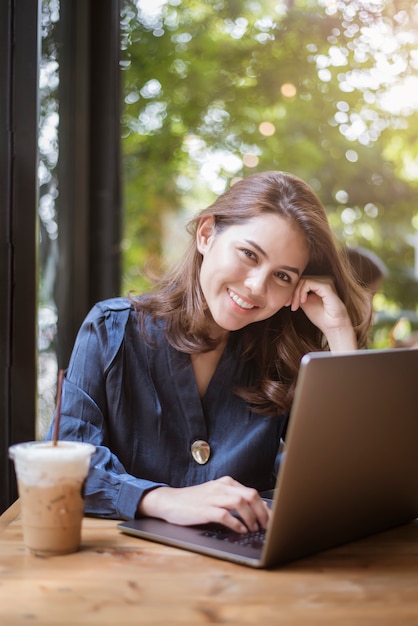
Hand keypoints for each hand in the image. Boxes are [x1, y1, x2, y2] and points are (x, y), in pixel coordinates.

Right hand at [137, 476, 270, 533]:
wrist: (170, 502)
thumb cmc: (195, 501)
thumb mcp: (217, 495)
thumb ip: (235, 499)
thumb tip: (258, 510)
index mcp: (226, 483)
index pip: (253, 492)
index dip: (265, 507)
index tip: (272, 519)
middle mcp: (222, 487)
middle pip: (250, 495)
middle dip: (262, 512)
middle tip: (266, 526)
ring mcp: (213, 497)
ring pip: (240, 503)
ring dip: (251, 518)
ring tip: (254, 529)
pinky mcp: (205, 509)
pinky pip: (225, 515)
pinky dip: (236, 524)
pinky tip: (240, 530)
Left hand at [290, 276, 356, 350]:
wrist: (333, 327)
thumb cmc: (321, 317)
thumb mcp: (304, 303)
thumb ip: (297, 294)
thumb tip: (286, 289)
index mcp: (318, 283)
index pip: (300, 280)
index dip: (291, 291)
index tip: (286, 303)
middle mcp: (323, 280)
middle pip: (300, 279)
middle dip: (292, 292)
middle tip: (288, 304)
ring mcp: (325, 281)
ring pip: (303, 280)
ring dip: (295, 294)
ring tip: (295, 305)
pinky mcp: (327, 286)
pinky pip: (308, 283)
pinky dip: (301, 292)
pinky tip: (302, 302)